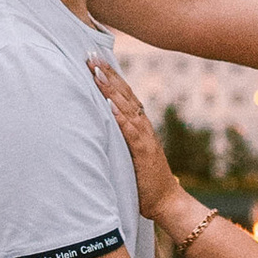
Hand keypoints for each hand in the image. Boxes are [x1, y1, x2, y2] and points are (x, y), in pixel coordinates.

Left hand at [88, 57, 181, 224]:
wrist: (167, 201)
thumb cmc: (144, 180)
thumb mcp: (128, 154)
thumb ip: (118, 138)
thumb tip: (97, 126)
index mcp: (139, 125)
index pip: (123, 94)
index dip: (110, 76)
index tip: (94, 60)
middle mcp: (143, 126)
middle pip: (124, 94)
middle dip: (107, 74)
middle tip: (90, 56)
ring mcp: (144, 138)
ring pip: (126, 107)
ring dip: (111, 89)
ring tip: (96, 72)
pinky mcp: (143, 153)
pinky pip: (130, 132)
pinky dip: (119, 117)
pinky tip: (109, 104)